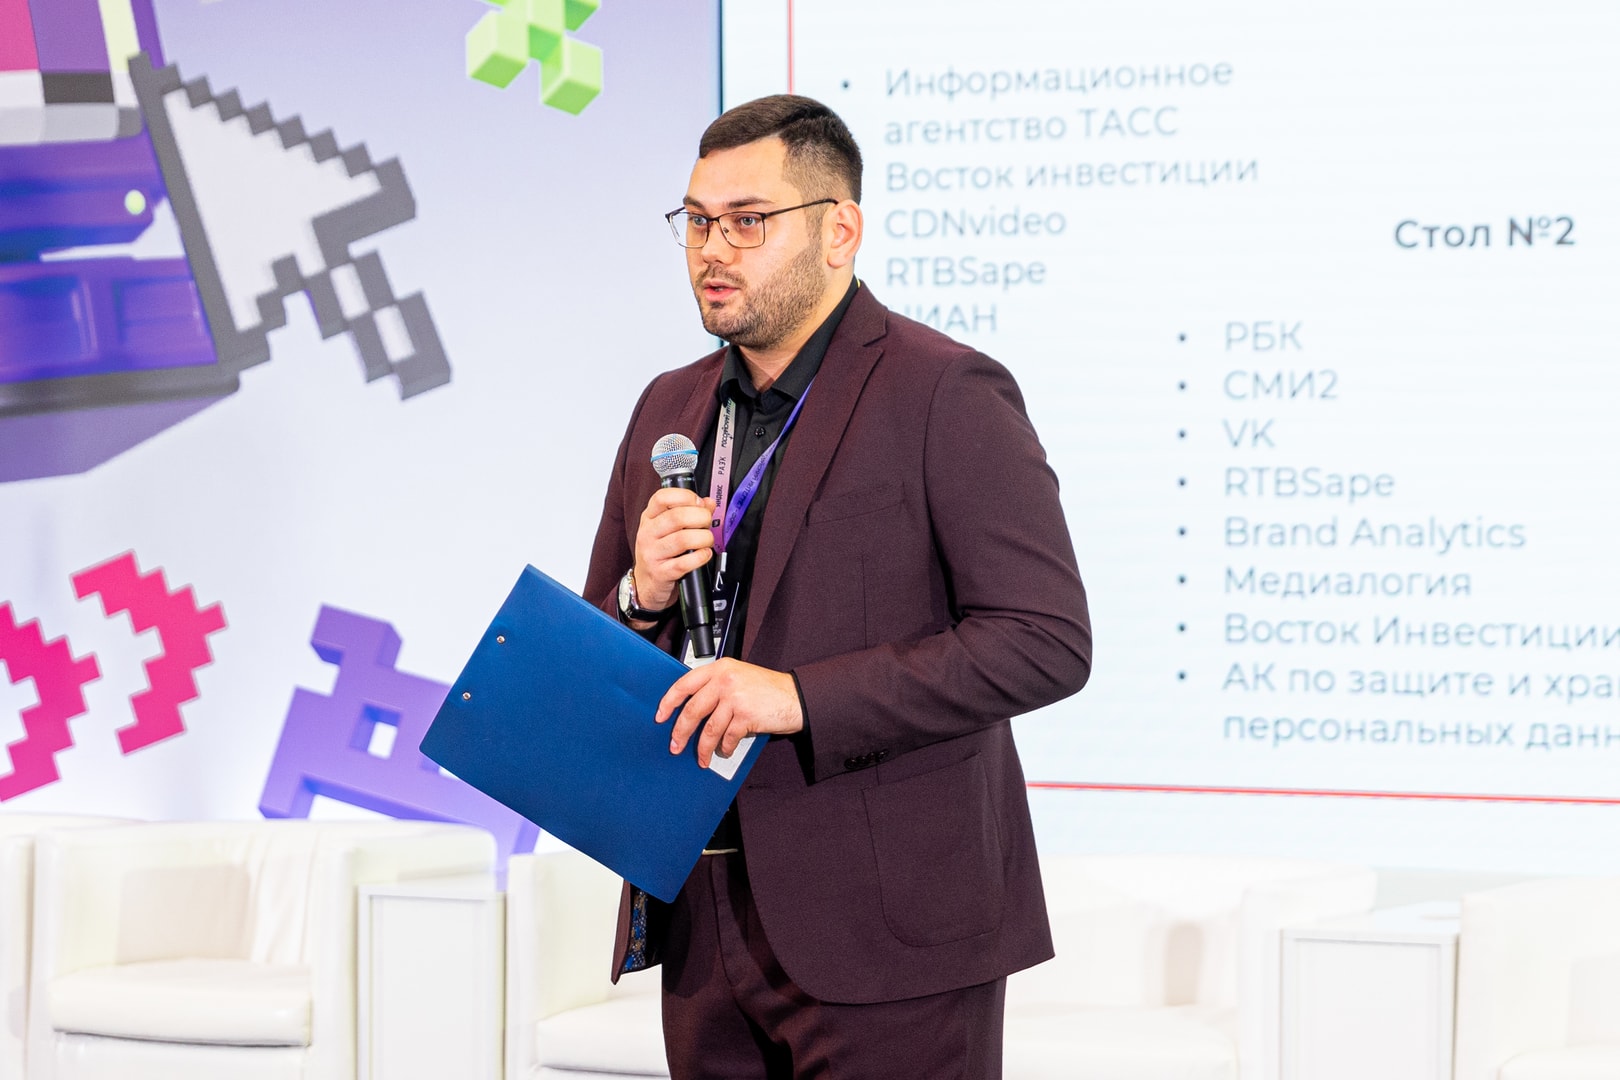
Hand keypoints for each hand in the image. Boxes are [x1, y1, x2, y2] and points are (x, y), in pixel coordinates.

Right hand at [632, 488, 716, 615]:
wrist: (646, 584)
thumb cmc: (660, 553)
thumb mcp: (668, 529)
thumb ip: (690, 512)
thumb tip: (709, 503)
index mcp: (649, 518)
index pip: (662, 497)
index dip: (685, 497)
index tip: (699, 503)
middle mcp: (648, 533)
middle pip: (677, 517)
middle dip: (701, 518)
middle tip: (707, 523)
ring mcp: (652, 554)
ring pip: (683, 539)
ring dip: (703, 538)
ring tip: (707, 541)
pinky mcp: (661, 572)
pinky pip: (685, 563)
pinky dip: (701, 557)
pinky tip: (704, 555)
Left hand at [658, 659, 803, 767]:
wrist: (795, 697)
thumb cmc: (768, 689)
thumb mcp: (739, 677)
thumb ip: (716, 686)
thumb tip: (692, 710)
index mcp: (720, 668)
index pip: (684, 684)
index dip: (669, 702)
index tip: (660, 716)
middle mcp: (725, 680)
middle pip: (692, 710)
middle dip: (680, 732)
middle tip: (675, 746)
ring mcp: (735, 697)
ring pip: (708, 729)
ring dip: (703, 748)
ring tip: (702, 758)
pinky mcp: (746, 715)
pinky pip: (727, 737)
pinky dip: (724, 747)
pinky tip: (725, 750)